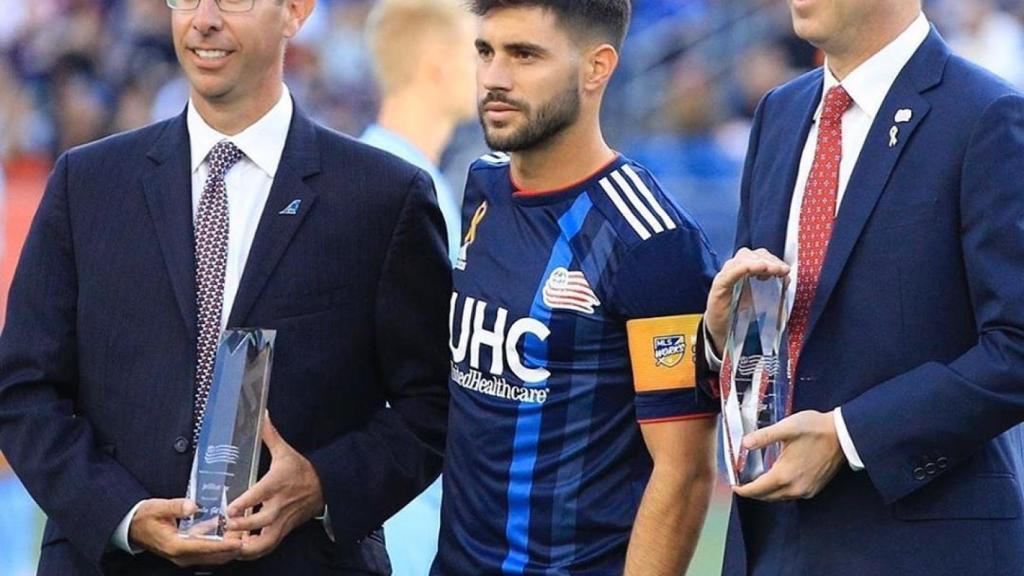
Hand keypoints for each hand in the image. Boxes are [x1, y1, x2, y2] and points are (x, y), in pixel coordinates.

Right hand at [128, 499, 242, 566]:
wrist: (132, 527)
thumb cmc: (145, 517)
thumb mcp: (159, 507)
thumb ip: (177, 506)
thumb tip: (193, 506)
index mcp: (175, 546)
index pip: (204, 548)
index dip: (223, 546)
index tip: (238, 542)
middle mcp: (181, 555)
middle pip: (212, 556)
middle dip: (231, 548)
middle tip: (248, 536)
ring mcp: (184, 557)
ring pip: (212, 557)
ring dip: (227, 548)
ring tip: (243, 535)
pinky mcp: (186, 553)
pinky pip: (207, 553)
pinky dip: (220, 546)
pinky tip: (230, 534)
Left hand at [226, 413, 324, 559]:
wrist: (326, 487)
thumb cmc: (301, 470)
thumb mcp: (286, 451)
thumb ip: (269, 435)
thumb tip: (262, 414)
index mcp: (278, 483)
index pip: (261, 494)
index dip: (245, 503)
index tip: (229, 508)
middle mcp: (280, 504)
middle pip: (262, 520)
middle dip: (242, 526)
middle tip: (224, 527)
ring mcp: (282, 520)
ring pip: (266, 541)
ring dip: (247, 547)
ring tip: (230, 546)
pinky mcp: (284, 530)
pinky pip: (268, 546)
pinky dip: (254, 552)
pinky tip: (239, 550)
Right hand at [705, 248, 788, 352]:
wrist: (723, 334)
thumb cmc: (740, 318)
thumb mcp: (761, 301)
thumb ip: (774, 290)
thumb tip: (787, 279)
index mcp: (744, 274)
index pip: (757, 257)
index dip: (772, 259)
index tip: (785, 269)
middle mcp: (733, 272)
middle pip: (749, 254)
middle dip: (768, 260)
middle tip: (781, 270)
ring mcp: (725, 278)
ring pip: (741, 260)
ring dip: (759, 262)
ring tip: (772, 270)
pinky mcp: (719, 287)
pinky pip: (730, 273)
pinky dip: (742, 268)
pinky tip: (754, 268)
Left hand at [733, 410, 845, 500]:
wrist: (844, 435)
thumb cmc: (816, 429)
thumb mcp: (786, 428)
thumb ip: (763, 436)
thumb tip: (745, 443)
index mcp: (784, 475)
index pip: (757, 489)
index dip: (743, 490)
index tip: (734, 486)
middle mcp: (795, 487)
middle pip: (767, 496)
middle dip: (752, 492)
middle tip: (742, 484)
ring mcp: (806, 490)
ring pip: (779, 497)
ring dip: (766, 493)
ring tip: (757, 482)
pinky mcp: (814, 488)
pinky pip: (791, 495)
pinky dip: (780, 491)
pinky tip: (778, 480)